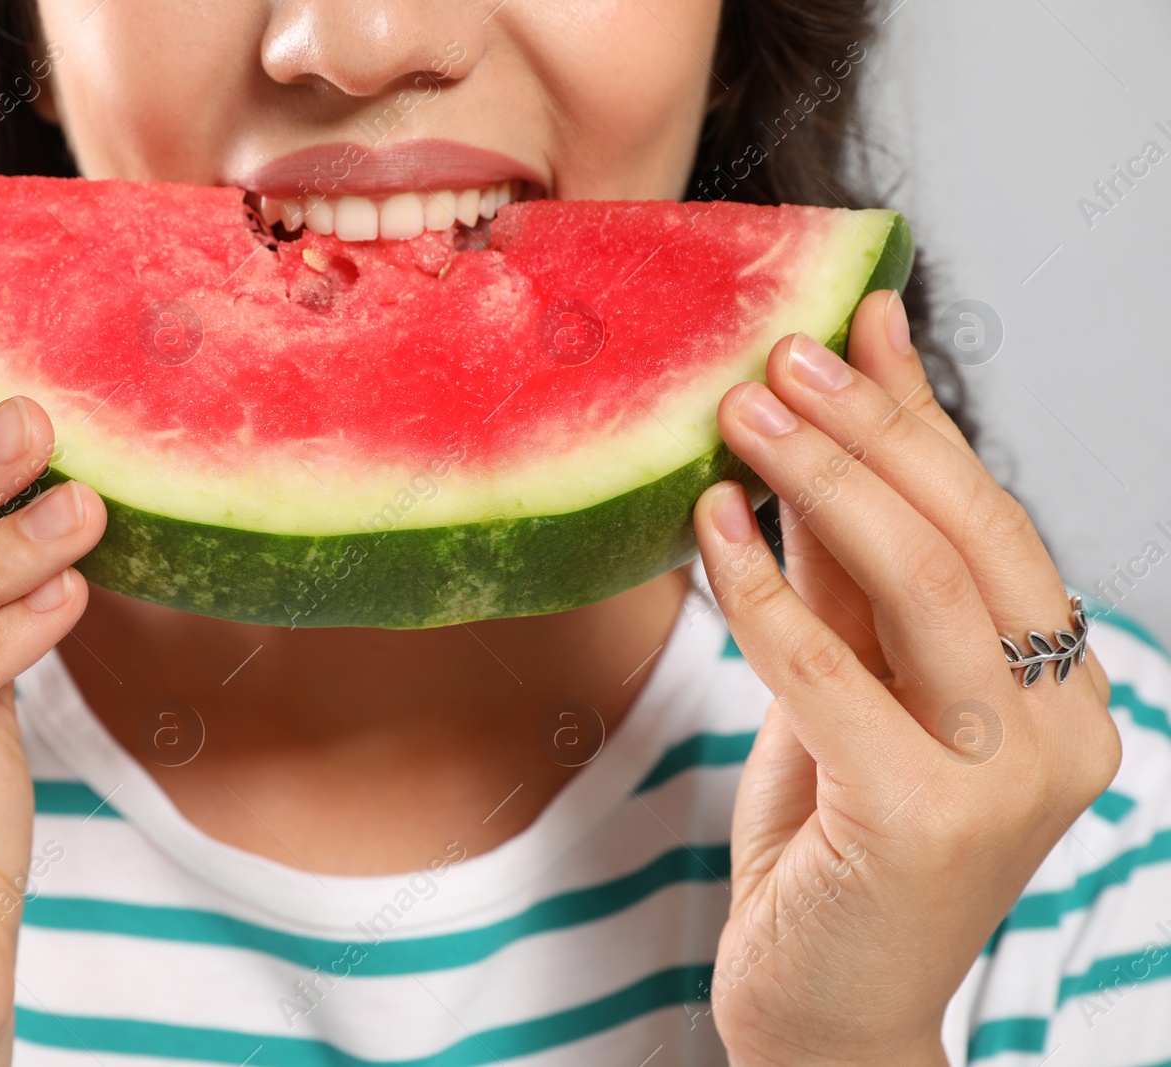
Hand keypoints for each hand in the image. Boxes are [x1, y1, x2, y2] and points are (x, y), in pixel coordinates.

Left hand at [690, 291, 1120, 1065]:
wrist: (824, 1014)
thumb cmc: (835, 847)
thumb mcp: (851, 693)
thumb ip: (845, 583)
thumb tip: (814, 440)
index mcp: (1061, 693)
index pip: (988, 523)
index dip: (922, 415)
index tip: (863, 319)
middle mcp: (1061, 731)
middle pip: (963, 536)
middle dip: (868, 429)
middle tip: (780, 352)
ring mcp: (1005, 781)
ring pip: (915, 583)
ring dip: (816, 479)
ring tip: (737, 409)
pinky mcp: (922, 821)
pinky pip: (825, 667)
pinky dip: (758, 584)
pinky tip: (709, 519)